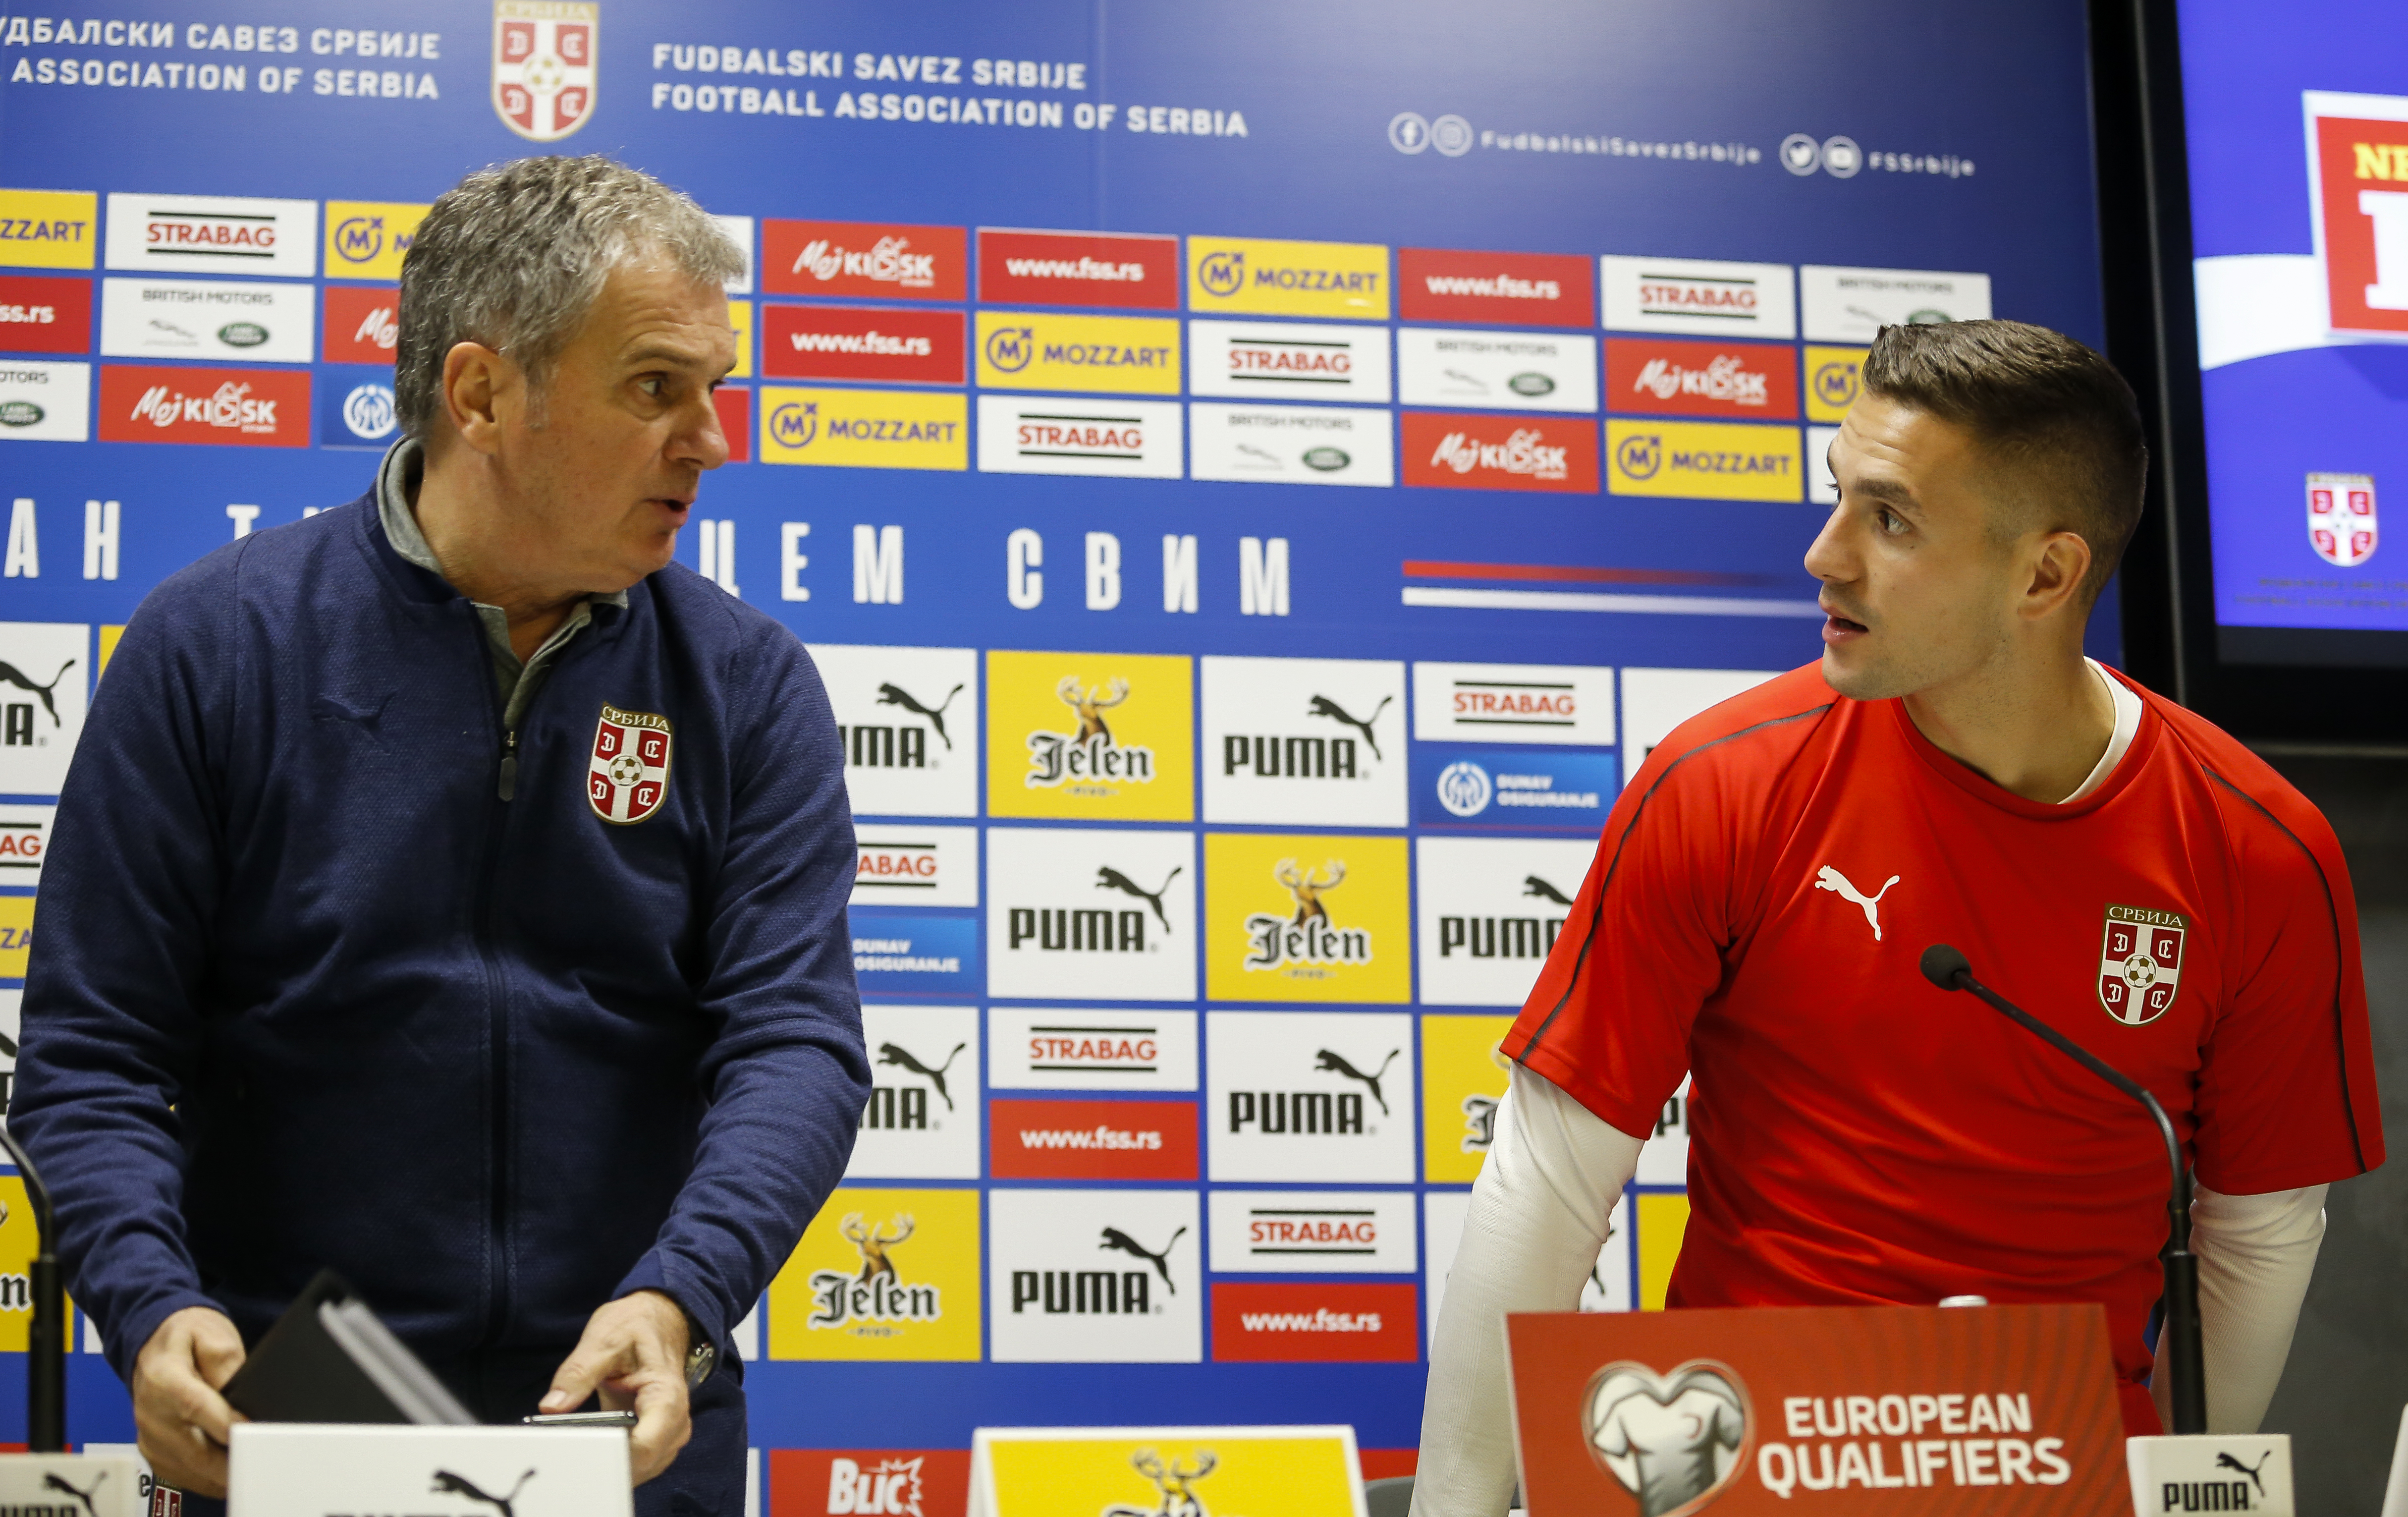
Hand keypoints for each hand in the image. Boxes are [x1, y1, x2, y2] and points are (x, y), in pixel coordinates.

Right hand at [133, 1306, 247, 1498]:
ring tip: (252, 1470)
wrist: (153, 1342)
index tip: (255, 1435)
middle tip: (262, 1464)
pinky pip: (179, 1473)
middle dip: (230, 1462)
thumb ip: (226, 1364)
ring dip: (219, 1476)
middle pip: (194, 1450)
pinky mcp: (152, 1448)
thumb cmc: (186, 1336)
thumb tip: (241, 1397)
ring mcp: (149, 1435)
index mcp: (165, 1378)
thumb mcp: (211, 1334)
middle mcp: (151, 1412)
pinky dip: (204, 1478)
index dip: (228, 1425)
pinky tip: (228, 1475)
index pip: (197, 1408)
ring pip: (187, 1469)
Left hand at [542, 1290, 691, 1485]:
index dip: (613, 1455)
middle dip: (608, 1463)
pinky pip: (640, 1462)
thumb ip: (578, 1373)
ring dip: (612, 1464)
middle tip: (570, 1450)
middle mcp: (674, 1418)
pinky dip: (618, 1460)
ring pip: (642, 1469)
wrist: (659, 1318)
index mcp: (665, 1394)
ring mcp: (668, 1431)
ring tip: (579, 1447)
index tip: (581, 1450)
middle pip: (644, 1463)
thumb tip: (552, 1405)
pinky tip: (594, 1447)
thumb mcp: (604, 1338)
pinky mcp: (656, 1436)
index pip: (647, 1444)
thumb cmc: (637, 1325)